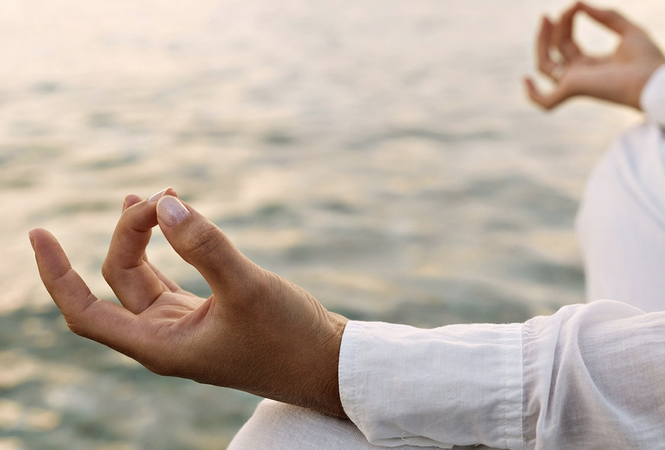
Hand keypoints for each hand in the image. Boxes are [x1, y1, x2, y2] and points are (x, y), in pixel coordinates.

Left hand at [30, 189, 347, 417]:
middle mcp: (165, 338)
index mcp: (161, 346)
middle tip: (161, 196)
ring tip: (151, 198)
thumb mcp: (247, 288)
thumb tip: (164, 206)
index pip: (85, 313)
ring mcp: (185, 326)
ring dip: (141, 238)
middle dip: (129, 234)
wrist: (326, 363)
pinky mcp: (207, 314)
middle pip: (119, 281)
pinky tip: (172, 222)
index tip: (39, 233)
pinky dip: (166, 248)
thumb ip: (205, 246)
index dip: (55, 275)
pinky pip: (169, 277)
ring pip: (143, 278)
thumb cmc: (289, 337)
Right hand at [525, 2, 664, 109]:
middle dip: (551, 30)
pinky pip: (546, 100)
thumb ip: (605, 16)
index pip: (568, 43)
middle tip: (547, 14)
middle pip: (554, 51)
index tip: (574, 5)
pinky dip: (533, 95)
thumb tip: (579, 4)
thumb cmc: (647, 60)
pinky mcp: (572, 90)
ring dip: (542, 42)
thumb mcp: (628, 29)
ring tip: (546, 19)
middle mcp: (579, 75)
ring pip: (545, 65)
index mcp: (591, 65)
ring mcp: (574, 84)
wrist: (653, 81)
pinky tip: (525, 80)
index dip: (567, 23)